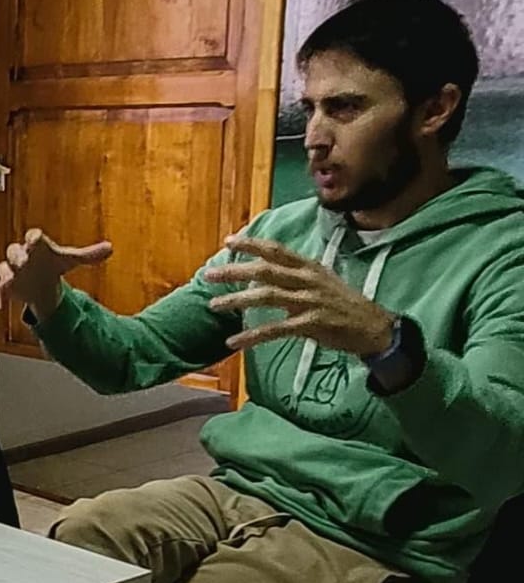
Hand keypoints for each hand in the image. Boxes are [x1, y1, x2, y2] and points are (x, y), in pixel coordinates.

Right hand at [0, 228, 112, 317]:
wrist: (37, 278)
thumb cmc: (52, 263)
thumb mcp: (69, 259)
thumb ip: (88, 255)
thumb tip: (110, 248)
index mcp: (36, 245)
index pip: (33, 237)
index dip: (34, 237)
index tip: (36, 238)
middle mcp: (21, 255)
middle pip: (15, 251)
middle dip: (18, 255)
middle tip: (23, 260)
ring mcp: (12, 271)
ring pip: (5, 269)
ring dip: (7, 273)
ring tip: (10, 279)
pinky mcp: (7, 286)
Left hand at [204, 237, 395, 353]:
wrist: (374, 328)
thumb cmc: (343, 305)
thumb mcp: (321, 281)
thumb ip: (294, 276)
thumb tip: (263, 273)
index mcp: (309, 267)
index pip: (276, 249)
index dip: (251, 244)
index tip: (228, 241)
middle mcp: (308, 279)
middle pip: (265, 270)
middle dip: (234, 271)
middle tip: (209, 275)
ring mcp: (309, 301)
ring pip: (266, 296)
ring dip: (236, 300)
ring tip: (214, 305)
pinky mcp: (311, 324)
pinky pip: (275, 329)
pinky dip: (252, 336)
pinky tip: (234, 342)